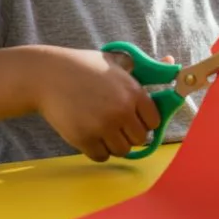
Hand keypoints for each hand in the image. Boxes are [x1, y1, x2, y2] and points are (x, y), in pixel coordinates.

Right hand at [36, 48, 161, 161]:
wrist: (47, 75)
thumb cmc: (83, 66)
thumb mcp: (116, 61)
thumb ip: (145, 67)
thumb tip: (171, 61)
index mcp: (133, 92)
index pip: (153, 121)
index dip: (143, 120)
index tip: (131, 117)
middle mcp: (121, 110)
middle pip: (139, 139)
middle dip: (128, 133)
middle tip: (113, 123)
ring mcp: (103, 126)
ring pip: (121, 150)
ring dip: (113, 143)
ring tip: (100, 127)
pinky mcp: (84, 139)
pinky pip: (101, 157)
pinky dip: (96, 150)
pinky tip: (89, 133)